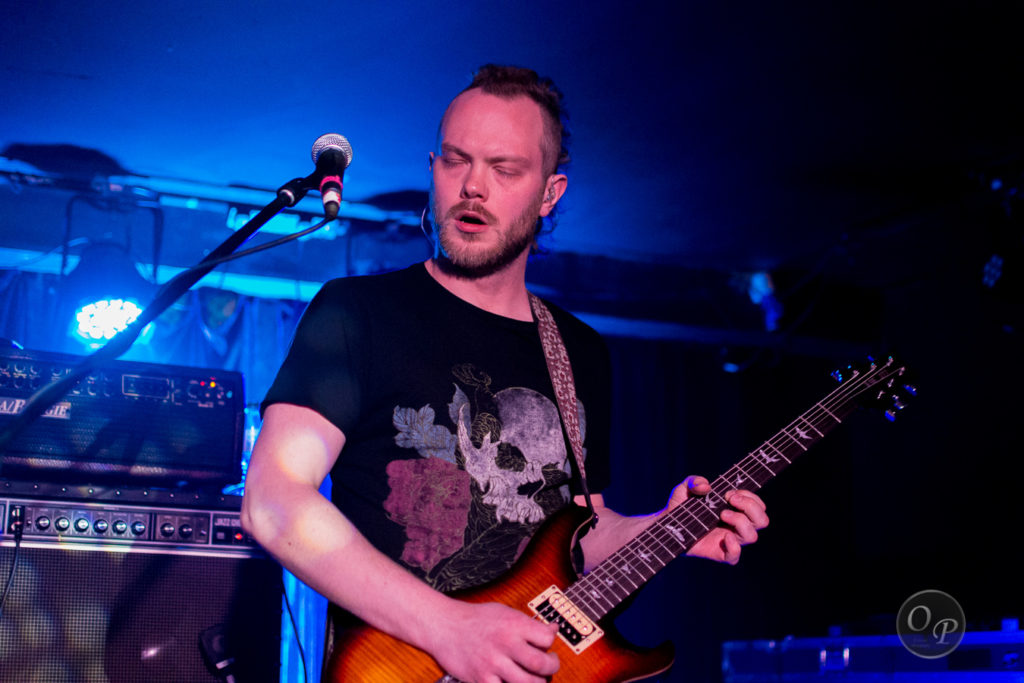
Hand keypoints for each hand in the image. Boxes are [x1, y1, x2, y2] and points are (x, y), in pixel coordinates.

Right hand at [428, 600, 559, 682]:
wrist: (444, 626)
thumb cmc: (475, 618)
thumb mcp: (505, 612)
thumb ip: (529, 623)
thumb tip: (553, 630)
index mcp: (514, 624)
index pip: (547, 638)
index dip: (551, 643)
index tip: (547, 646)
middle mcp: (505, 643)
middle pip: (541, 664)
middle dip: (552, 668)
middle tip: (549, 666)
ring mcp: (493, 663)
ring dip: (536, 682)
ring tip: (533, 677)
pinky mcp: (482, 679)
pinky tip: (510, 681)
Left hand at [669, 475, 768, 564]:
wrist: (666, 525)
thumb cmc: (679, 506)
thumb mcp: (684, 488)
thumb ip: (694, 481)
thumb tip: (706, 486)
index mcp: (735, 510)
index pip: (758, 505)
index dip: (750, 496)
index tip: (729, 492)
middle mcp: (736, 526)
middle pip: (762, 520)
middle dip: (751, 506)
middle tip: (730, 499)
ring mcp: (729, 540)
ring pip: (753, 536)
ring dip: (741, 521)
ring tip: (722, 514)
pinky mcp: (719, 553)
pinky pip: (735, 557)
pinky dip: (734, 547)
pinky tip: (724, 537)